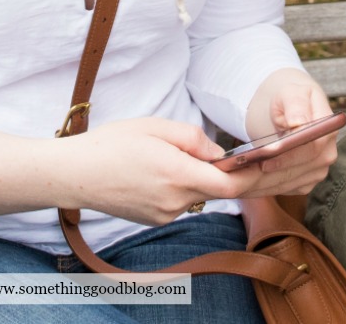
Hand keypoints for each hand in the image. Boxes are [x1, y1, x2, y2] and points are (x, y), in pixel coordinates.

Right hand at [58, 116, 270, 224]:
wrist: (76, 173)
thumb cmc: (112, 144)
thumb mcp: (155, 127)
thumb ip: (193, 138)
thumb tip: (220, 154)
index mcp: (179, 175)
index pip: (232, 185)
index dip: (255, 176)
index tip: (270, 164)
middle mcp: (177, 202)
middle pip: (215, 189)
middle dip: (225, 171)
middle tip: (236, 154)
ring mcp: (166, 214)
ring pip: (196, 193)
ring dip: (197, 176)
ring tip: (168, 152)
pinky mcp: (156, 219)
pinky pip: (180, 201)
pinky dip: (180, 184)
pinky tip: (156, 168)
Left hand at [242, 68, 337, 195]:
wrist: (291, 108)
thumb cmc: (290, 98)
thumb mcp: (291, 93)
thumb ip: (295, 105)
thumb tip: (298, 123)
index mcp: (328, 129)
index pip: (311, 149)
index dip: (287, 158)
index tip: (264, 162)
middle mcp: (327, 153)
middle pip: (299, 172)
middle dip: (269, 177)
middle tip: (239, 181)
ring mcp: (318, 170)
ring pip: (289, 183)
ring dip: (262, 186)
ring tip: (234, 185)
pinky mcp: (306, 181)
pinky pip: (284, 188)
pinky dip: (264, 188)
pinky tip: (244, 186)